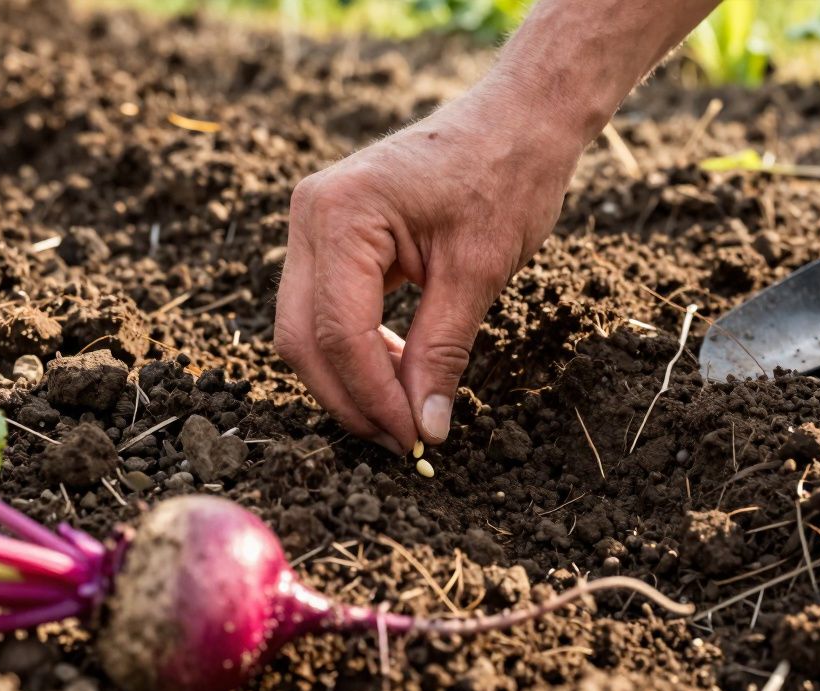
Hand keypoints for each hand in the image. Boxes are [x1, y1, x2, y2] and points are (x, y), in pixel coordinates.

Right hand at [275, 87, 592, 453]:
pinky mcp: (328, 235)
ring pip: (306, 329)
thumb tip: (425, 430)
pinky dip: (355, 350)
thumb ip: (442, 353)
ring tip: (406, 413)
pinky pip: (324, 308)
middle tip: (404, 442)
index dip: (372, 397)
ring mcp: (312, 223)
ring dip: (350, 379)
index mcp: (341, 213)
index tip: (414, 441)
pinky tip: (399, 370)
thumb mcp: (478, 273)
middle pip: (303, 336)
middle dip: (350, 398)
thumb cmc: (506, 177)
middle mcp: (310, 215)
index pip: (338, 331)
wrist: (516, 120)